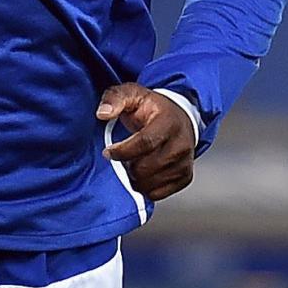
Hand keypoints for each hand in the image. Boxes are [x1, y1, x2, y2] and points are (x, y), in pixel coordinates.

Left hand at [96, 84, 198, 199]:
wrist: (180, 117)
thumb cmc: (153, 108)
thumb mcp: (132, 94)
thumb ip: (115, 99)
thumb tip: (102, 113)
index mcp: (168, 122)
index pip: (145, 143)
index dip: (122, 151)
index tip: (108, 152)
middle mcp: (181, 143)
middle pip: (146, 167)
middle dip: (127, 165)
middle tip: (122, 158)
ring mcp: (185, 162)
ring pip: (151, 183)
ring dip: (135, 177)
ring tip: (133, 163)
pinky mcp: (185, 176)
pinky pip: (159, 193)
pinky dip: (146, 187)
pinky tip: (143, 174)